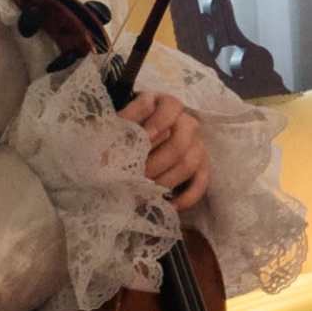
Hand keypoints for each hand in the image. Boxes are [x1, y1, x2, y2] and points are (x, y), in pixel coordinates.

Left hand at [124, 94, 212, 214]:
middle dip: (156, 162)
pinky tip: (170, 205)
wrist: (133, 144)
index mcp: (164, 104)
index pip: (170, 107)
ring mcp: (196, 145)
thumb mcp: (116, 125)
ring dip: (166, 180)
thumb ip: (115, 134)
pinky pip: (202, 182)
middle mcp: (186, 122)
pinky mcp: (202, 166)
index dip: (159, 122)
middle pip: (180, 142)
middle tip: (135, 176)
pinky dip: (187, 196)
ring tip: (145, 190)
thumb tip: (109, 157)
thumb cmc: (123, 131)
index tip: (143, 138)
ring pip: (189, 163)